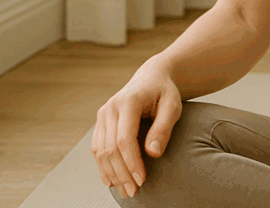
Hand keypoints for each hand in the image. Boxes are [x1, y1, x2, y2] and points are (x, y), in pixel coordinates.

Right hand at [92, 58, 182, 197]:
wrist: (152, 77)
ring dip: (111, 173)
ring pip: (100, 150)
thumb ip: (163, 128)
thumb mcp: (172, 106)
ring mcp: (103, 114)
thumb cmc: (165, 92)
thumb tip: (153, 153)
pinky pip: (97, 147)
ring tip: (124, 190)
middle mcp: (110, 107)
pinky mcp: (101, 121)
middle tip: (133, 192)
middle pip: (110, 148)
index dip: (132, 162)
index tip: (142, 179)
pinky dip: (103, 165)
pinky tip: (111, 180)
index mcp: (128, 101)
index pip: (124, 139)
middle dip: (121, 173)